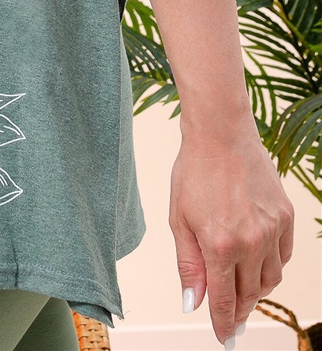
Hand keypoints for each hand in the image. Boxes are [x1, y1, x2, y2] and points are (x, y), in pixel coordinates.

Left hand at [169, 129, 294, 347]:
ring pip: (271, 279)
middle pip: (250, 294)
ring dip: (256, 291)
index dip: (223, 323)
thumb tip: (193, 303)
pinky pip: (283, 255)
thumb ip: (189, 265)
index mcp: (220, 245)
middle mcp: (251, 241)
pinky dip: (271, 266)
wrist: (221, 134)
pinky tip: (257, 264)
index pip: (225, 300)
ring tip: (242, 291)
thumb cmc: (194, 172)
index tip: (223, 337)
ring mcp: (272, 229)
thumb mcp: (179, 219)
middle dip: (239, 310)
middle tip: (230, 318)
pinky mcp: (286, 216)